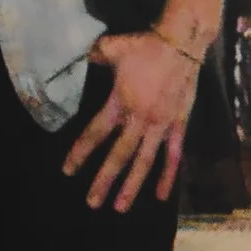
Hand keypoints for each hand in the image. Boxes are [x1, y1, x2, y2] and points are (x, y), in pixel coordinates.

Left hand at [64, 23, 203, 212]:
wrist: (182, 43)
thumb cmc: (146, 46)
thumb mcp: (113, 47)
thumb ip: (95, 56)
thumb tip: (83, 59)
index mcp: (121, 102)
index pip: (95, 133)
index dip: (80, 152)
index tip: (68, 170)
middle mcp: (139, 119)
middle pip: (118, 155)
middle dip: (104, 180)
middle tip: (92, 202)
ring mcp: (161, 125)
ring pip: (144, 162)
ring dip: (132, 186)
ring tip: (120, 207)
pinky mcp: (179, 125)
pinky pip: (174, 155)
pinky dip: (168, 176)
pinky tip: (162, 196)